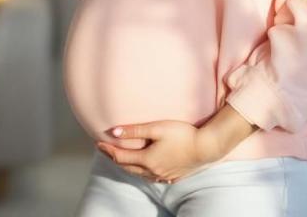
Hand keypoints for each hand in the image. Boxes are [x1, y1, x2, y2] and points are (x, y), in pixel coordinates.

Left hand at [95, 120, 224, 183]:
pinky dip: (142, 172)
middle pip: (128, 167)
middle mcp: (153, 171)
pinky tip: (144, 168)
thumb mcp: (157, 128)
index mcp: (147, 160)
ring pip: (139, 174)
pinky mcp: (173, 176)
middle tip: (104, 149)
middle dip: (114, 158)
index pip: (121, 157)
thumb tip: (114, 132)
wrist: (207, 147)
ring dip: (127, 166)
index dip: (108, 150)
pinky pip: (152, 177)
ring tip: (120, 157)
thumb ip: (135, 130)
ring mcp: (164, 176)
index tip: (98, 142)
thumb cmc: (183, 134)